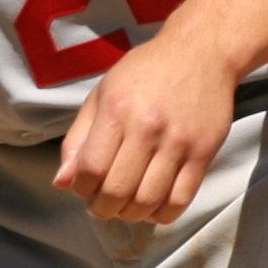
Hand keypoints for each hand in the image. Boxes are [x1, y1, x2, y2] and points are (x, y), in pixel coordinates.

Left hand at [52, 0, 267, 225]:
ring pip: (148, 202)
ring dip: (130, 215)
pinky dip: (161, 214)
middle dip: (103, 209)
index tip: (84, 188)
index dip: (82, 189)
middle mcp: (148, 127)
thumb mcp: (102, 94)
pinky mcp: (204, 152)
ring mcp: (179, 142)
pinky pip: (180, 200)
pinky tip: (152, 205)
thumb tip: (62, 182)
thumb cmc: (145, 72)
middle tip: (102, 205)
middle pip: (118, 191)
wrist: (201, 52)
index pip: (91, 169)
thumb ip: (78, 139)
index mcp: (116, 110)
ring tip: (125, 207)